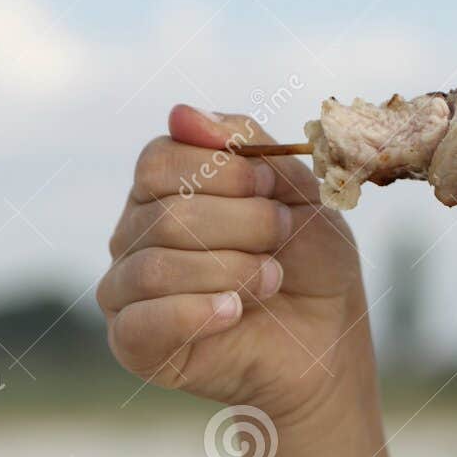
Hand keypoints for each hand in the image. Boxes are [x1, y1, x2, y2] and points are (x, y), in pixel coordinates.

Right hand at [100, 105, 371, 426]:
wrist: (328, 335)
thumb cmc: (310, 255)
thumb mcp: (297, 188)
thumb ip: (245, 145)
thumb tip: (180, 112)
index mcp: (165, 188)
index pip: (158, 159)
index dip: (223, 171)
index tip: (271, 187)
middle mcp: (134, 232)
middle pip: (166, 212)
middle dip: (245, 222)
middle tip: (282, 235)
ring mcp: (128, 288)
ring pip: (157, 264)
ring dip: (233, 268)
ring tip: (272, 278)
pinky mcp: (135, 343)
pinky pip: (143, 321)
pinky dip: (199, 312)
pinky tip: (235, 312)